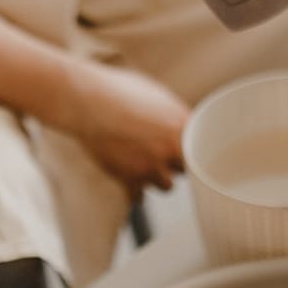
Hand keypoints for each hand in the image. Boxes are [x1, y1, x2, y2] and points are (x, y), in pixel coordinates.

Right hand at [63, 60, 189, 191]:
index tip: (183, 149)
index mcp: (181, 125)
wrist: (87, 101)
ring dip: (156, 178)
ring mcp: (151, 167)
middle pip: (185, 170)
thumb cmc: (117, 90)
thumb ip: (171, 114)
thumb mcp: (154, 93)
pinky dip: (133, 191)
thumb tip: (176, 123)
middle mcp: (171, 149)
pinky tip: (129, 181)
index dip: (191, 150)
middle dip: (174, 164)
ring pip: (166, 186)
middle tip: (158, 153)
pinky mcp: (129, 179)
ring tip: (141, 164)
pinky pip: (138, 197)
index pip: (200, 149)